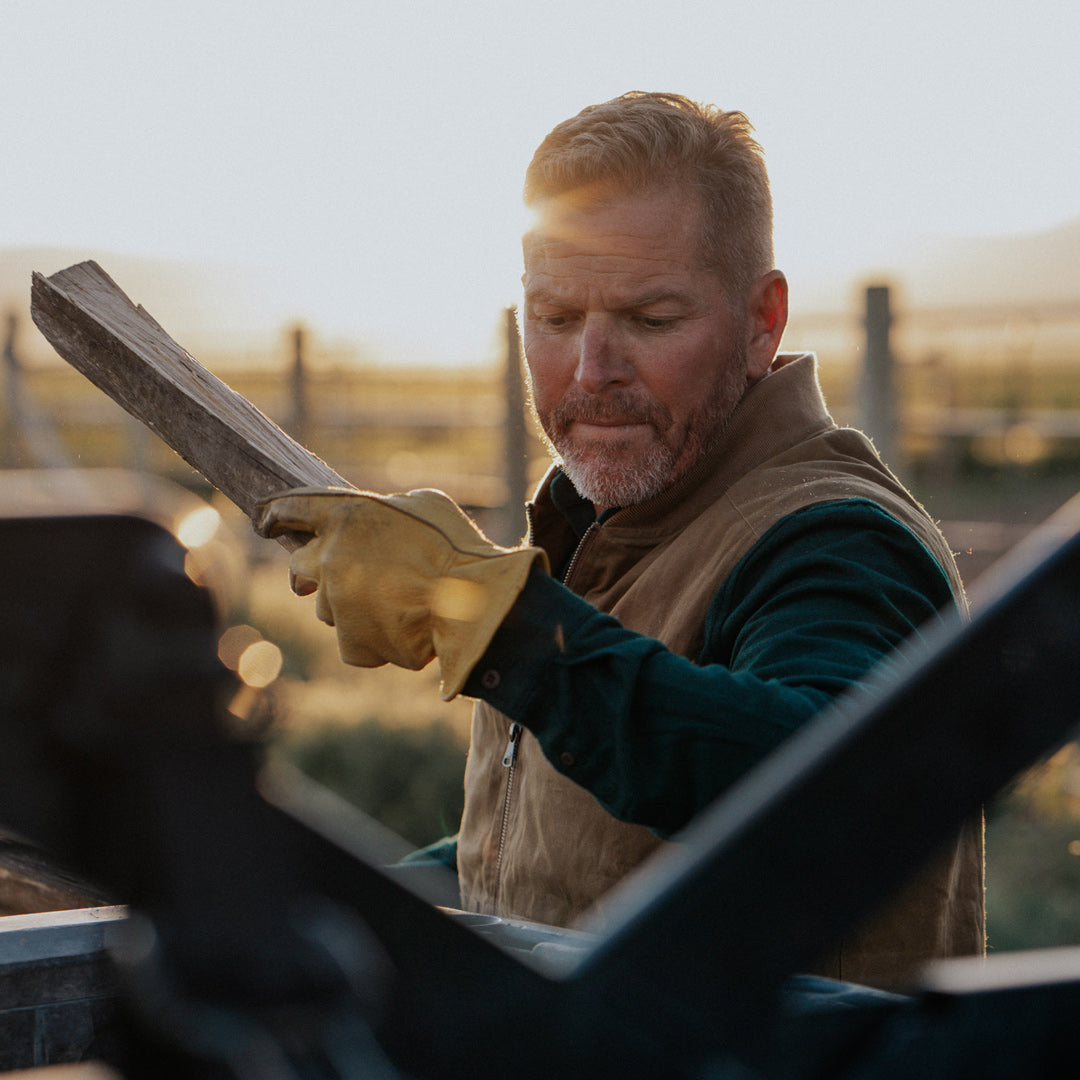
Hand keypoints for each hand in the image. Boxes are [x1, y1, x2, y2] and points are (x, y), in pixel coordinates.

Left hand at [254, 487, 546, 698]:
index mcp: (346, 514)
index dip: (276, 515)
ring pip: (329, 608)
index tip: (268, 522)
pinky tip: (402, 632)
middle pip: (299, 568)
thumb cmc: (457, 548)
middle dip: (310, 574)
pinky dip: (373, 640)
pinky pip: (352, 643)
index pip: (292, 509)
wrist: (476, 603)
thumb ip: (389, 509)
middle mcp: (331, 558)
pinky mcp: (352, 642)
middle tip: (338, 576)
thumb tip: (380, 522)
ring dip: (351, 607)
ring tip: (396, 605)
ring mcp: (338, 604)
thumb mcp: (425, 505)